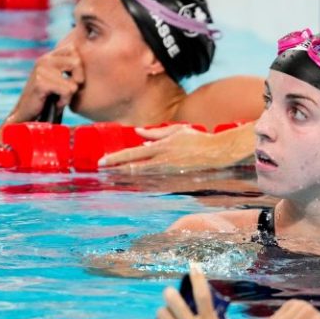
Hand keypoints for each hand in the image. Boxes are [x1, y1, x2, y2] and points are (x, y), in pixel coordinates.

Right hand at [6, 43, 84, 123]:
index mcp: (49, 57)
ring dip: (69, 94)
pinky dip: (64, 100)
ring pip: (74, 81)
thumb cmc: (51, 98)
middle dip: (77, 80)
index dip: (79, 67)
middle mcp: (44, 59)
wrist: (28, 114)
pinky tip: (53, 102)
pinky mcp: (40, 82)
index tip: (69, 79)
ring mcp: (41, 69)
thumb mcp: (62, 80)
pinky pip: (68, 91)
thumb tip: (94, 57)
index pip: (73, 49)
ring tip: (57, 96)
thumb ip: (72, 68)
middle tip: (64, 90)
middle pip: (77, 62)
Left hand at [98, 123, 255, 173]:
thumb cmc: (199, 140)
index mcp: (161, 147)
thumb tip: (138, 133)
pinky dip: (140, 187)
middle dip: (115, 172)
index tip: (101, 162)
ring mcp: (168, 175)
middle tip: (101, 174)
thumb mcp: (177, 131)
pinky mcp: (174, 184)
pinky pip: (152, 187)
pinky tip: (131, 187)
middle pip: (132, 169)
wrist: (218, 156)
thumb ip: (156, 133)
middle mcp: (162, 162)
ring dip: (124, 181)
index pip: (131, 154)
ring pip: (140, 181)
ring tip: (111, 181)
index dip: (115, 159)